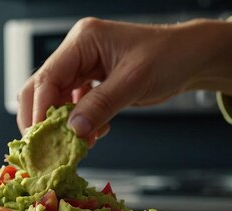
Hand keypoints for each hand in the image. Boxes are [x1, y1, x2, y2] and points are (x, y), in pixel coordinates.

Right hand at [16, 17, 231, 143]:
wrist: (192, 58)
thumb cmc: (168, 57)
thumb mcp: (134, 81)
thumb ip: (101, 105)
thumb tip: (72, 130)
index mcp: (83, 40)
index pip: (48, 76)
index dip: (40, 109)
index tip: (40, 137)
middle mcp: (77, 52)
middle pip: (42, 88)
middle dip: (41, 119)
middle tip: (46, 148)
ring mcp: (83, 68)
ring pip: (56, 101)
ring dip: (62, 125)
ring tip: (76, 145)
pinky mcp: (92, 83)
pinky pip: (74, 107)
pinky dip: (79, 124)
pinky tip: (94, 134)